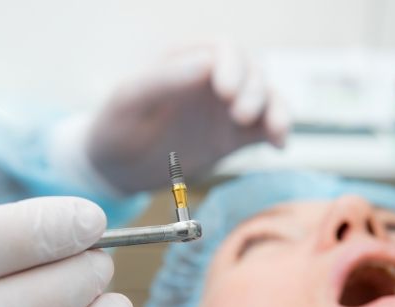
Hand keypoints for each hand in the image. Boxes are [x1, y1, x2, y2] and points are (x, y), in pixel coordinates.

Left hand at [86, 42, 289, 192]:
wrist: (116, 170)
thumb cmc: (115, 128)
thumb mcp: (129, 100)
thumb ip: (164, 79)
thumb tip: (207, 62)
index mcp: (185, 61)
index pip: (224, 49)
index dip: (232, 66)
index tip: (225, 92)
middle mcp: (210, 81)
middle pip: (251, 72)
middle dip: (254, 90)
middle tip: (240, 116)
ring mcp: (223, 109)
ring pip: (265, 98)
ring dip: (276, 110)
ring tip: (274, 131)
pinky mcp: (232, 137)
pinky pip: (264, 128)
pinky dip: (277, 132)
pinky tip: (279, 145)